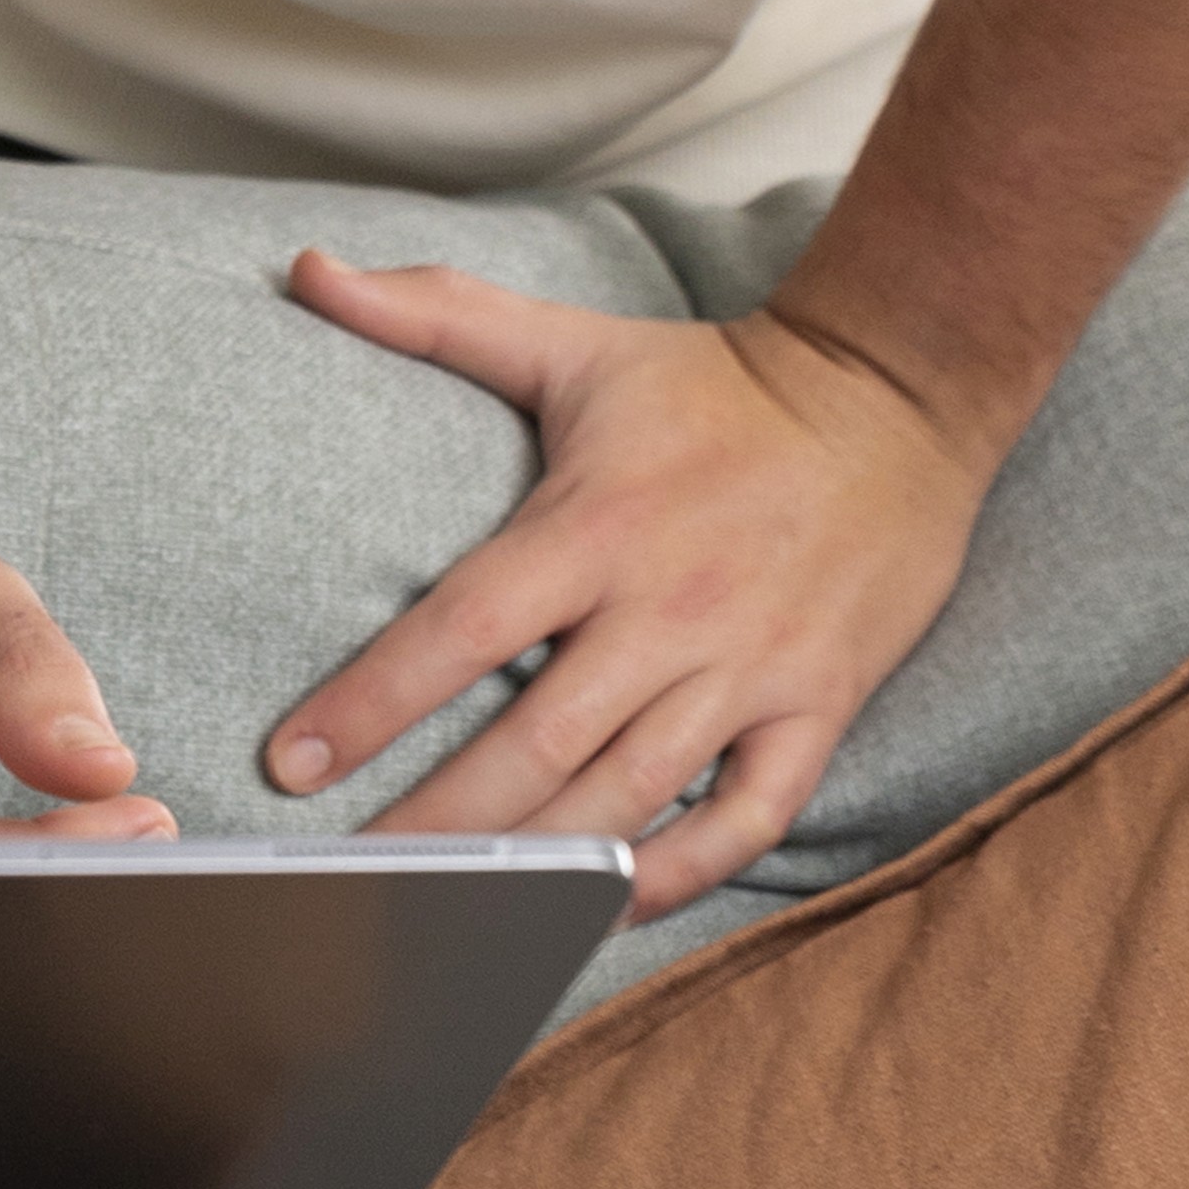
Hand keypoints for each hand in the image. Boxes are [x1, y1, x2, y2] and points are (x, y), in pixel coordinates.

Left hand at [257, 275, 993, 921]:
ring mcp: (750, 668)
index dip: (373, 703)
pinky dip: (680, 876)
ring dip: (538, 867)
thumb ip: (434, 316)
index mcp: (596, 526)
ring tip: (449, 918)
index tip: (292, 763)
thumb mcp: (573, 344)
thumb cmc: (714, 385)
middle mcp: (669, 609)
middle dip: (438, 824)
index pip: (462, 628)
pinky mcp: (818, 709)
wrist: (896, 398)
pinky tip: (603, 911)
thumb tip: (307, 270)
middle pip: (536, 744)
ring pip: (630, 797)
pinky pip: (747, 818)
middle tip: (348, 882)